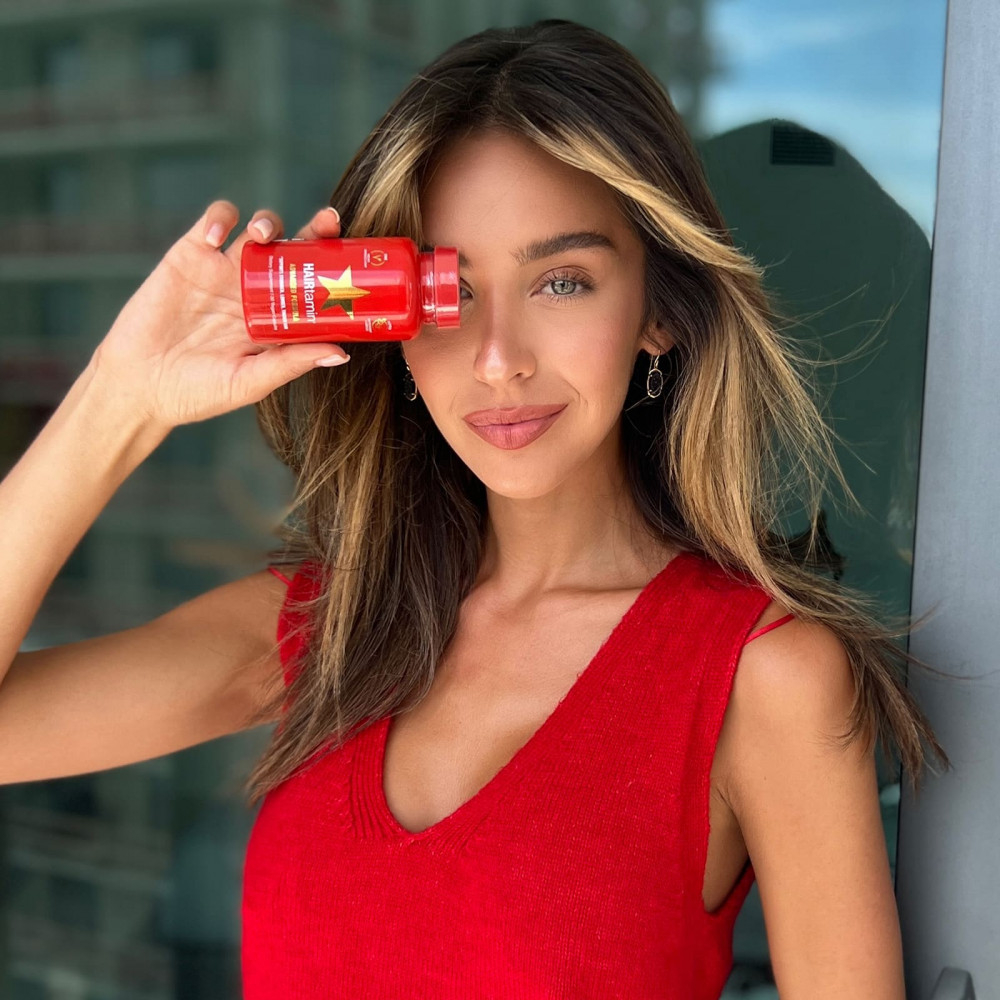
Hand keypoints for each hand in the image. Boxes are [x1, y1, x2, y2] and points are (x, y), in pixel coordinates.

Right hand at [87, 201, 350, 430]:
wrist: (138, 386)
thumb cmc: (197, 393)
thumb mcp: (249, 382)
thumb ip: (290, 363)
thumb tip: (341, 353)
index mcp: (276, 320)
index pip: (315, 288)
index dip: (335, 271)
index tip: (354, 263)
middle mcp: (255, 291)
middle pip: (294, 250)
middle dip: (314, 231)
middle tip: (327, 222)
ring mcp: (224, 271)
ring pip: (258, 229)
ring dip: (269, 222)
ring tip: (264, 235)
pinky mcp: (190, 255)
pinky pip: (214, 221)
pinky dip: (222, 218)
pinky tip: (219, 238)